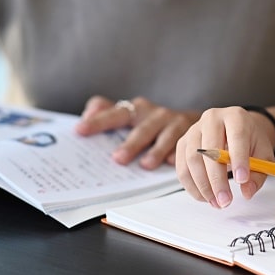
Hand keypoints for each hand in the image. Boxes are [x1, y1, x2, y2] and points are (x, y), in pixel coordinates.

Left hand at [76, 95, 198, 169]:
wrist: (194, 121)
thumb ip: (106, 112)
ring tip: (146, 165)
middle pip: (141, 127)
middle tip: (117, 158)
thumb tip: (87, 115)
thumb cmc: (155, 123)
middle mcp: (155, 113)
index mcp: (136, 109)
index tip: (80, 130)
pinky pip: (185, 144)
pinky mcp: (191, 132)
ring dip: (155, 151)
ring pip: (165, 136)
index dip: (97, 121)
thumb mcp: (132, 115)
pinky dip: (178, 153)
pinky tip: (171, 162)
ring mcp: (174, 123)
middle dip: (130, 143)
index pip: (114, 112)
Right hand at [175, 106, 274, 208]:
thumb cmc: (249, 140)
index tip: (242, 180)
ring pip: (192, 159)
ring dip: (203, 186)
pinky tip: (205, 196)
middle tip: (226, 200)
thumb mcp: (263, 154)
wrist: (236, 130)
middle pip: (209, 149)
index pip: (236, 136)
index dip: (239, 159)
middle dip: (217, 179)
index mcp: (236, 116)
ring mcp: (194, 130)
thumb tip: (247, 191)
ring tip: (217, 202)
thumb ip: (259, 173)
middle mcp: (212, 118)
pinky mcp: (183, 143)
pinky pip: (182, 167)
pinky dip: (192, 186)